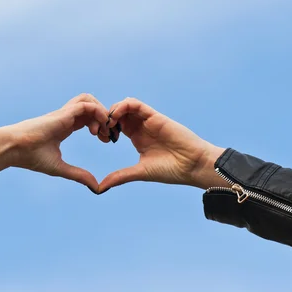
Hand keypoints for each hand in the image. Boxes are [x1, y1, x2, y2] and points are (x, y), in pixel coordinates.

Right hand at [0, 94, 108, 191]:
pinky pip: (85, 104)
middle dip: (105, 118)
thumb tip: (96, 187)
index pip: (88, 118)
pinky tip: (98, 128)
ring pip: (89, 100)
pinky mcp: (63, 113)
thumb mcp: (60, 168)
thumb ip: (79, 175)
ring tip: (103, 130)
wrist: (13, 149)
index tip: (106, 140)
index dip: (101, 126)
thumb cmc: (31, 157)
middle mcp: (66, 118)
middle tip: (108, 135)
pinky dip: (97, 112)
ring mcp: (64, 113)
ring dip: (101, 112)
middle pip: (91, 106)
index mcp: (65, 127)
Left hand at [98, 98, 226, 192]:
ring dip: (113, 111)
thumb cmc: (171, 170)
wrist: (192, 165)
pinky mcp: (155, 116)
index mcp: (137, 138)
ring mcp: (148, 121)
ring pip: (125, 106)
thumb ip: (120, 176)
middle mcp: (142, 127)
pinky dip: (123, 106)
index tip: (102, 140)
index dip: (105, 129)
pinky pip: (135, 104)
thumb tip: (100, 187)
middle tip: (102, 131)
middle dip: (106, 119)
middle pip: (118, 114)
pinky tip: (116, 118)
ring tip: (108, 124)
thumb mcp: (140, 172)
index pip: (116, 126)